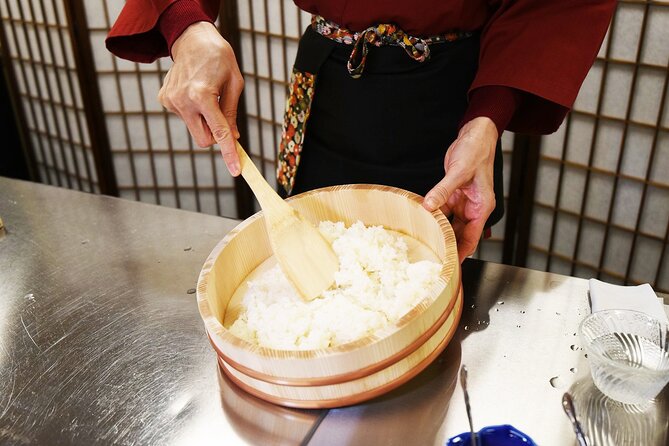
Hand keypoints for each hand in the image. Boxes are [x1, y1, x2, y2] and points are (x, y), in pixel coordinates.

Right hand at [158, 22, 243, 175]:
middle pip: (203, 139)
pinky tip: (193, 91)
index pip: (219, 133)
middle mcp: (183, 101)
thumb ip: (232, 113)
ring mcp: (171, 102)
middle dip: (215, 136)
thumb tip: (233, 138)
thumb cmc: (218, 58)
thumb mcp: (234, 83)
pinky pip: (185, 117)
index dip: (228, 153)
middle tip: (222, 117)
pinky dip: (193, 111)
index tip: (236, 170)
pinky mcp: (165, 100)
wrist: (192, 39)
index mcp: (203, 96)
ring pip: (194, 128)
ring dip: (204, 120)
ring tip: (205, 94)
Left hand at [422, 117, 497, 262]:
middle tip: (431, 259)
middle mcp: (473, 208)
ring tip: (424, 245)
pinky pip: (442, 211)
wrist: (475, 136)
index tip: (449, 265)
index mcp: (482, 207)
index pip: (471, 238)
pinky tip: (421, 222)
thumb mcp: (459, 171)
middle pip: (460, 235)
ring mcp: (463, 203)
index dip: (460, 253)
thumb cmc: (476, 152)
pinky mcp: (453, 195)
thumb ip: (443, 190)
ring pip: (450, 225)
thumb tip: (429, 205)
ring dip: (438, 232)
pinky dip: (433, 216)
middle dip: (447, 246)